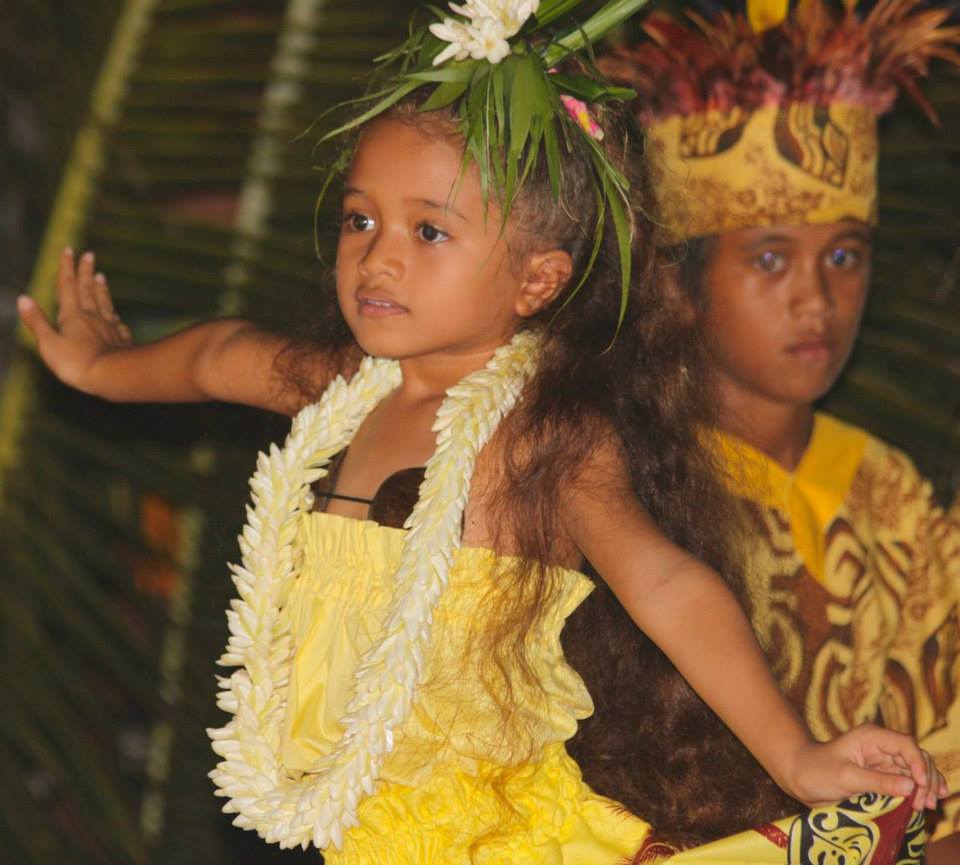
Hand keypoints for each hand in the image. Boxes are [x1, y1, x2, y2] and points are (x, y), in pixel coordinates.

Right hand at [18, 248, 132, 394]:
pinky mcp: (122, 341)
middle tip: (90, 254)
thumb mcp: (49, 343)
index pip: (67, 286)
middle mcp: (93, 317)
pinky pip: (118, 324)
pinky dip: (114, 316)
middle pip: (88, 290)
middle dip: (86, 272)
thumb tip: (23, 299)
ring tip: (102, 276)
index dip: (67, 267)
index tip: (69, 250)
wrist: (115, 377)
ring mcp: (110, 328)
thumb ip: (37, 321)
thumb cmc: (77, 363)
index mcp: (73, 315)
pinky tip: (116, 317)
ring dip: (101, 289)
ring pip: (104, 304)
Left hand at [783, 724, 947, 810]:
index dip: (918, 763)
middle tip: (925, 803)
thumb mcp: (846, 777)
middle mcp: (881, 746)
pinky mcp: (882, 776)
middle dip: (926, 778)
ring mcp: (883, 761)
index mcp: (871, 737)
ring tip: (927, 806)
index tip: (920, 785)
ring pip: (915, 770)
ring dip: (925, 787)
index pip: (905, 744)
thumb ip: (878, 782)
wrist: (799, 777)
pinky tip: (927, 801)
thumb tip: (911, 786)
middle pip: (916, 757)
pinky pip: (907, 781)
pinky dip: (918, 790)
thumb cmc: (816, 771)